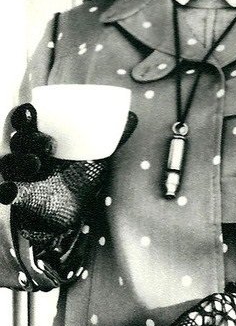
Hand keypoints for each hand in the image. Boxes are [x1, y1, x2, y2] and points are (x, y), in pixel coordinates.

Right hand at [0, 103, 136, 240]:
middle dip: (29, 138)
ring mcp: (20, 175)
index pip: (25, 120)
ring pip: (9, 163)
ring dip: (19, 161)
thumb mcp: (97, 155)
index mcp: (42, 137)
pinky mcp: (18, 198)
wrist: (73, 213)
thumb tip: (133, 116)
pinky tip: (12, 190)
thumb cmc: (80, 176)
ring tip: (37, 165)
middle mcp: (27, 153)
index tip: (33, 112)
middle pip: (18, 139)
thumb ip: (113, 136)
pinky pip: (4, 192)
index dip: (24, 114)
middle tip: (51, 145)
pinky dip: (5, 190)